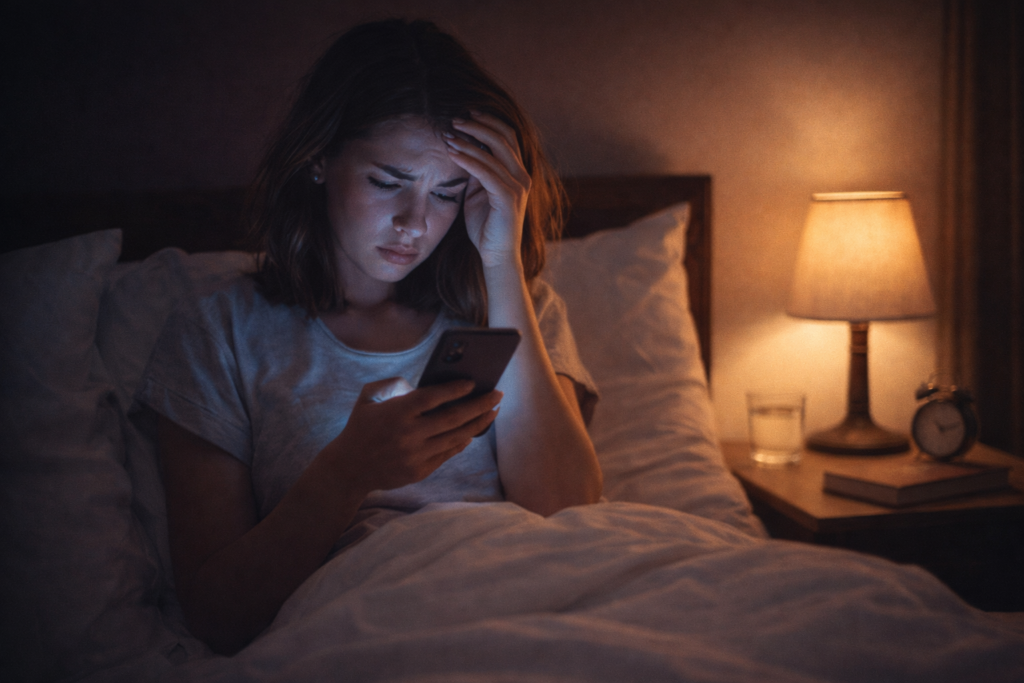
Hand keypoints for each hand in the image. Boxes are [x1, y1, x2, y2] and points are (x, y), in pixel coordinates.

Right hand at [327, 377, 501, 494]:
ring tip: (493, 411)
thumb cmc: (361, 426)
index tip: (473, 382)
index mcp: (396, 413)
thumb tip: (422, 385)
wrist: (348, 468)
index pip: (432, 398)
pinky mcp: (419, 471)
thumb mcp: (368, 397)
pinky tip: (473, 431)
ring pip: (456, 437)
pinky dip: (462, 441)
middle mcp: (408, 435)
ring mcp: (415, 455)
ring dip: (478, 423)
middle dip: (479, 405)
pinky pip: (447, 454)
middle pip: (453, 418)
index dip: (455, 389)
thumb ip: (393, 384)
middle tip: (497, 394)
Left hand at [444, 112, 530, 268]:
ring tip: (449, 135)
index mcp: (517, 172)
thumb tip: (463, 148)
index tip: (466, 114)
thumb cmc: (486, 225)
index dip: (489, 121)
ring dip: (468, 141)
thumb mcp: (479, 191)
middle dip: (478, 125)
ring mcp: (517, 187)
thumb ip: (477, 171)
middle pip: (503, 138)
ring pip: (493, 153)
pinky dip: (468, 160)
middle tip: (455, 119)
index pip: (507, 136)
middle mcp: (522, 176)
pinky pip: (486, 172)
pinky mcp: (507, 198)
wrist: (496, 255)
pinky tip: (453, 153)